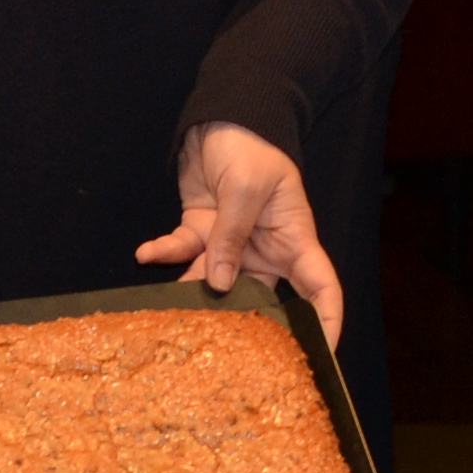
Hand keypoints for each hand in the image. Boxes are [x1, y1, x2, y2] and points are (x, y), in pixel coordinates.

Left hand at [138, 125, 344, 342]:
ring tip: (171, 303)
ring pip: (215, 281)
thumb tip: (220, 284)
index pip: (321, 288)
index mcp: (295, 239)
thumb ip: (232, 236)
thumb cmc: (251, 145)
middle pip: (261, 297)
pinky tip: (145, 253)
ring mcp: (232, 243)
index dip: (326, 322)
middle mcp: (266, 249)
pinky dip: (164, 254)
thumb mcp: (246, 188)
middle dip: (243, 321)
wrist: (221, 116)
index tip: (323, 356)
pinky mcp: (201, 232)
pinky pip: (184, 252)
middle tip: (223, 345)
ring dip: (192, 289)